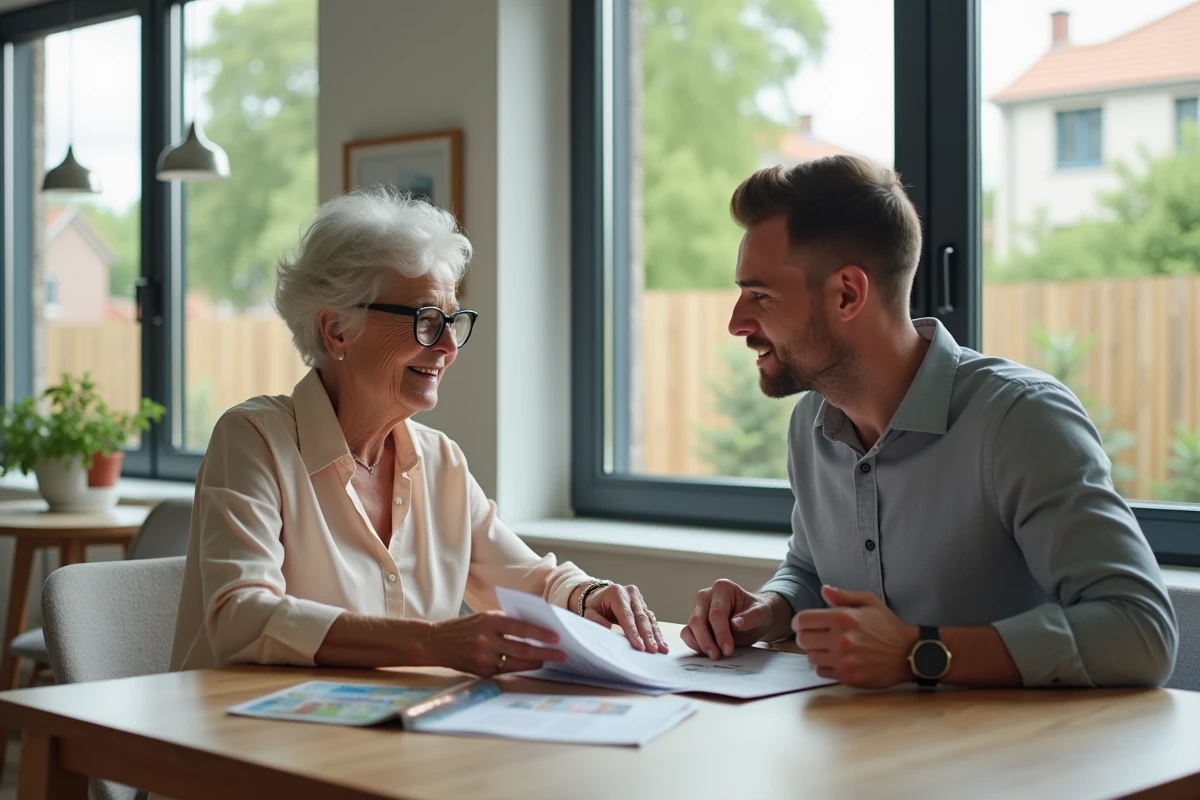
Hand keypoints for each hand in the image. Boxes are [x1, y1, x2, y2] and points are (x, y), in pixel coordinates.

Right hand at [429, 611, 566, 676]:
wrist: (436, 642)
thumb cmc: (465, 627)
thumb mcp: (484, 617)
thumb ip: (507, 622)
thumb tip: (535, 629)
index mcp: (489, 620)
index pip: (521, 627)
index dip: (541, 633)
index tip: (557, 637)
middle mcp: (487, 639)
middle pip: (523, 649)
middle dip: (546, 652)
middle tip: (562, 654)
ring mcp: (484, 658)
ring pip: (517, 663)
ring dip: (536, 662)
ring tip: (549, 660)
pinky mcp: (482, 672)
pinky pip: (506, 670)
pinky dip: (520, 668)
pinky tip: (531, 665)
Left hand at [583, 583, 667, 652]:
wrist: (598, 595)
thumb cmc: (594, 605)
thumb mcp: (589, 612)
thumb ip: (596, 620)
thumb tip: (608, 630)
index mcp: (617, 593)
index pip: (627, 615)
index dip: (633, 632)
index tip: (640, 646)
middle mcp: (630, 593)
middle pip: (641, 617)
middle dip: (648, 635)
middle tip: (653, 650)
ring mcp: (638, 598)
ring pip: (649, 618)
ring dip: (656, 635)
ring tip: (662, 649)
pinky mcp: (643, 604)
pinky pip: (651, 619)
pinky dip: (656, 632)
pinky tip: (662, 643)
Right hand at [682, 579, 776, 658]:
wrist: (754, 618)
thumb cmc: (757, 612)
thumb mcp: (762, 613)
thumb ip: (751, 617)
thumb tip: (736, 623)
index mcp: (723, 588)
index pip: (716, 613)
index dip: (721, 633)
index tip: (728, 649)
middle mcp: (706, 596)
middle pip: (698, 620)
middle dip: (707, 640)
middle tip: (717, 656)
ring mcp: (698, 608)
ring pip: (691, 627)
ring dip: (700, 644)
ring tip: (714, 655)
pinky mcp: (694, 622)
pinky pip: (687, 633)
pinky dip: (693, 644)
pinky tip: (706, 652)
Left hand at [793, 586, 918, 688]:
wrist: (908, 653)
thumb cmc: (887, 626)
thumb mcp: (869, 602)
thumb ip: (843, 595)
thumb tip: (823, 590)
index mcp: (843, 618)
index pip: (802, 620)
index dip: (799, 622)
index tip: (804, 624)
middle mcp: (841, 640)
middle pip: (803, 640)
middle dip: (805, 637)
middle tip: (815, 636)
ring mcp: (844, 660)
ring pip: (810, 657)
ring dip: (815, 652)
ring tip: (827, 648)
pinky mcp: (849, 677)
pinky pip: (822, 672)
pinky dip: (824, 666)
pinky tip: (835, 660)